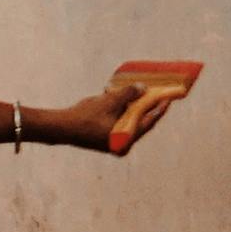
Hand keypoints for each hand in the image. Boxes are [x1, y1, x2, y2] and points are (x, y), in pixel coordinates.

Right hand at [69, 73, 194, 157]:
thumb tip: (143, 89)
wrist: (62, 128)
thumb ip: (128, 95)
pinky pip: (120, 122)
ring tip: (140, 93)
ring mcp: (114, 141)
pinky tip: (121, 98)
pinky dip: (122, 111)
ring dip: (133, 107)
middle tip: (156, 94)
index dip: (159, 109)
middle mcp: (123, 142)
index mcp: (126, 138)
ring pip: (129, 121)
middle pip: (140, 122)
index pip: (148, 122)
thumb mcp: (109, 102)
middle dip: (147, 107)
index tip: (168, 98)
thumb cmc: (86, 117)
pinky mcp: (106, 137)